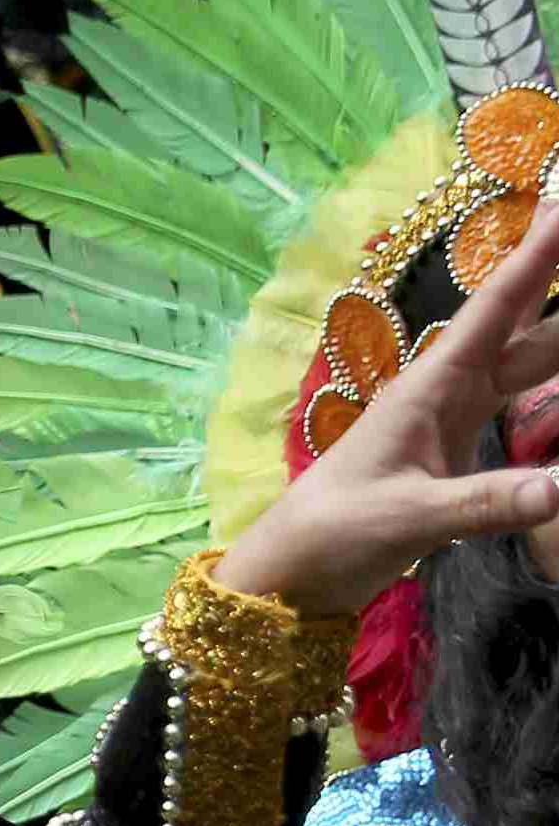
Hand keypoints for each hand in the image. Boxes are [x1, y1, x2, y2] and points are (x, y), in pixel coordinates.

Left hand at [217, 204, 558, 614]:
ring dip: (558, 335)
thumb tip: (558, 490)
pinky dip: (547, 393)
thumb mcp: (408, 517)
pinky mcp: (454, 456)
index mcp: (431, 387)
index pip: (497, 307)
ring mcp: (451, 422)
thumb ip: (483, 503)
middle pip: (518, 324)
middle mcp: (446, 392)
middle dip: (553, 274)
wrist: (293, 571)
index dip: (537, 254)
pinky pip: (512, 410)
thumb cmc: (336, 532)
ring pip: (521, 365)